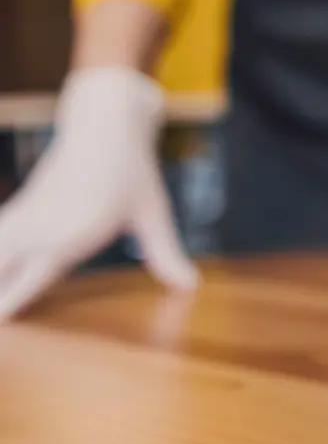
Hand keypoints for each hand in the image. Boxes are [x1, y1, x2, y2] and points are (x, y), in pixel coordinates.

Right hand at [0, 67, 197, 319]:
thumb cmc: (132, 170)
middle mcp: (47, 223)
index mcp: (79, 228)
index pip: (40, 270)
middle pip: (4, 262)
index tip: (2, 318)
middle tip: (0, 318)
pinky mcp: (24, 204)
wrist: (105, 124)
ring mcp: (31, 213)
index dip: (16, 296)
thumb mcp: (153, 213)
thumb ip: (165, 253)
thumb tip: (191, 285)